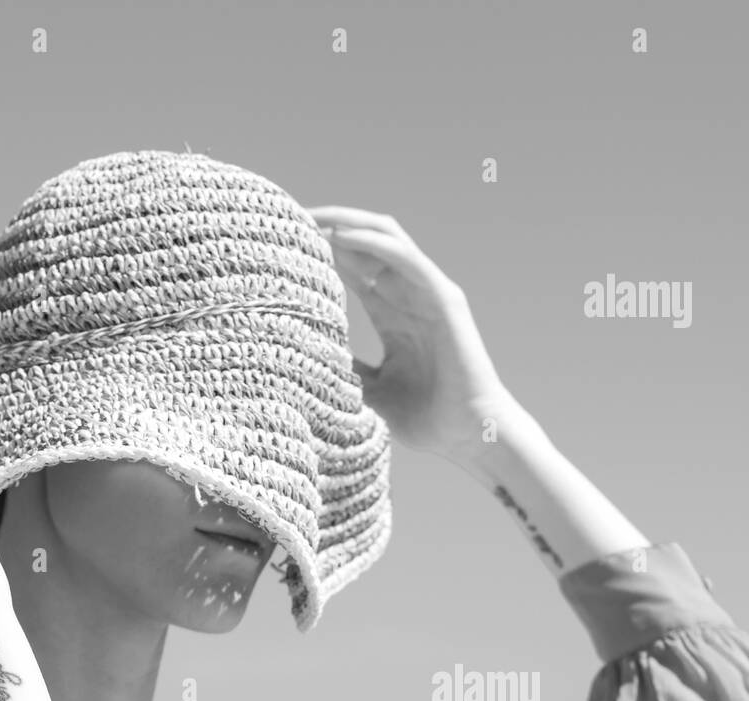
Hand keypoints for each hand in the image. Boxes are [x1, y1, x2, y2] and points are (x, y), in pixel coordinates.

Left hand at [308, 206, 526, 463]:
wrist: (467, 436)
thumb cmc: (424, 418)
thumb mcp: (368, 390)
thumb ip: (343, 368)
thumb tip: (303, 358)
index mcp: (391, 312)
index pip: (351, 265)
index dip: (319, 248)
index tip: (281, 240)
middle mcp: (408, 295)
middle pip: (364, 241)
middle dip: (326, 225)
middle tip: (286, 218)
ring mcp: (428, 293)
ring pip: (385, 237)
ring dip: (346, 222)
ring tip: (309, 217)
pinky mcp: (444, 299)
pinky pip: (407, 258)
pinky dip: (373, 242)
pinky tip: (340, 236)